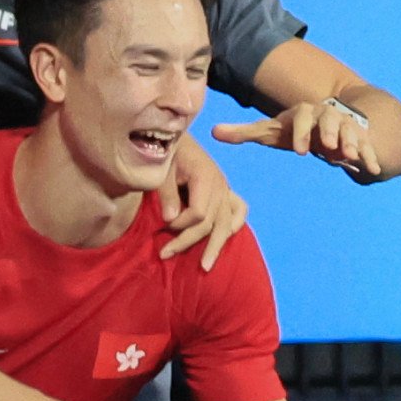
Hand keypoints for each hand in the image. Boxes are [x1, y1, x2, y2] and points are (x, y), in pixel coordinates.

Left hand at [156, 133, 249, 261]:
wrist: (174, 135)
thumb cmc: (165, 152)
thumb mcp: (162, 169)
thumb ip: (166, 193)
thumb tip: (170, 220)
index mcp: (206, 177)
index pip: (199, 213)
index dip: (179, 224)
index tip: (162, 225)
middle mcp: (220, 185)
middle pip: (212, 223)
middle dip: (189, 242)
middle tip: (165, 255)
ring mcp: (225, 188)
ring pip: (227, 223)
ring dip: (216, 245)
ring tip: (205, 266)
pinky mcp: (225, 189)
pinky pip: (239, 208)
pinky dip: (236, 223)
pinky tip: (229, 235)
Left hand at [215, 97, 380, 178]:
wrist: (327, 128)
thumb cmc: (294, 131)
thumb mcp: (271, 132)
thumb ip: (245, 133)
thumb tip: (212, 131)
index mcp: (304, 113)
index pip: (301, 117)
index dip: (300, 132)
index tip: (298, 151)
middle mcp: (326, 116)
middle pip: (330, 118)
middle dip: (329, 131)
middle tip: (327, 147)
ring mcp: (346, 127)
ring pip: (351, 130)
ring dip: (351, 142)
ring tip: (348, 157)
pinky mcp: (360, 140)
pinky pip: (367, 147)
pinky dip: (371, 157)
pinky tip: (373, 169)